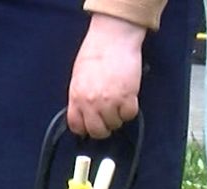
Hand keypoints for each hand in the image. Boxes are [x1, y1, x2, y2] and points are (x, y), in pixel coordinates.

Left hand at [67, 13, 147, 138]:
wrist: (112, 39)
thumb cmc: (95, 53)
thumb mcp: (78, 79)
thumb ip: (79, 97)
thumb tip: (83, 111)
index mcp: (76, 98)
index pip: (76, 125)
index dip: (84, 129)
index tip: (89, 128)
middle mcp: (91, 103)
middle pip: (97, 130)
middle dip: (103, 129)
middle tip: (108, 121)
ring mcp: (109, 101)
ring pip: (114, 124)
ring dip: (118, 118)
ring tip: (118, 106)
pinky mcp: (127, 96)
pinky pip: (129, 115)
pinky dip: (130, 111)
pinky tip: (128, 101)